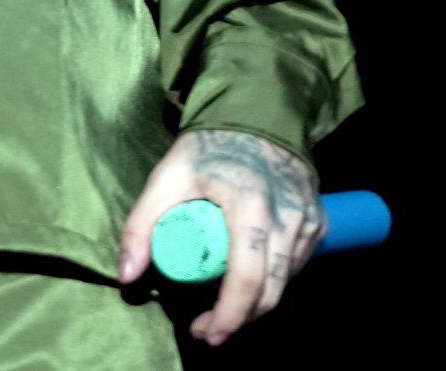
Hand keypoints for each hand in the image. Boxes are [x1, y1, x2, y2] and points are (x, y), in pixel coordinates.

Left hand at [116, 129, 324, 350]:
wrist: (256, 112)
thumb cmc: (208, 146)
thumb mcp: (167, 177)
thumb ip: (142, 224)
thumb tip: (127, 274)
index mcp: (250, 207)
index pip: (247, 279)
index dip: (227, 315)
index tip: (205, 332)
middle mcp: (287, 218)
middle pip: (271, 291)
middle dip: (239, 320)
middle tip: (208, 330)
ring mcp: (307, 221)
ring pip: (286, 283)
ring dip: (256, 305)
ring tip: (223, 308)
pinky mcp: (318, 222)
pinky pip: (297, 265)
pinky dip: (274, 281)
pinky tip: (249, 280)